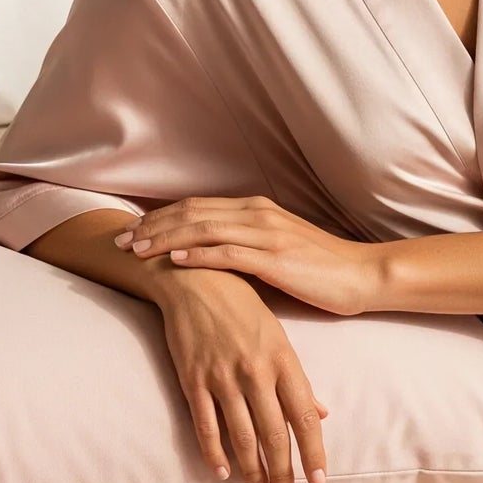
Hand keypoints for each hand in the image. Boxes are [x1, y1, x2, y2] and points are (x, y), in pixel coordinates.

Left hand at [117, 197, 384, 316]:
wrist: (361, 275)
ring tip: (137, 252)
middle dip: (151, 227)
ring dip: (165, 240)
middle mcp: (257, 213)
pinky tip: (175, 261)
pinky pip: (228, 252)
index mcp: (255, 209)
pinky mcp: (275, 258)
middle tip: (121, 242)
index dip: (160, 218)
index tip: (132, 233)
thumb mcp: (278, 249)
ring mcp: (266, 233)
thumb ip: (246, 245)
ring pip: (203, 228)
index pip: (196, 207)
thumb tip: (211, 256)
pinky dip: (198, 255)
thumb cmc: (322, 269)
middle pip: (191, 213)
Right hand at [152, 269, 328, 482]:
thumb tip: (322, 414)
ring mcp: (222, 377)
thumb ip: (299, 381)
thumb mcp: (279, 338)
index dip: (313, 452)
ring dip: (252, 469)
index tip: (318, 481)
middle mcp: (255, 372)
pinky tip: (223, 472)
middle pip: (274, 434)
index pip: (304, 418)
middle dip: (283, 471)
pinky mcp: (193, 378)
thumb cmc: (243, 307)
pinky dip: (214, 451)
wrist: (194, 278)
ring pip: (242, 435)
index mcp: (283, 361)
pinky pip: (205, 424)